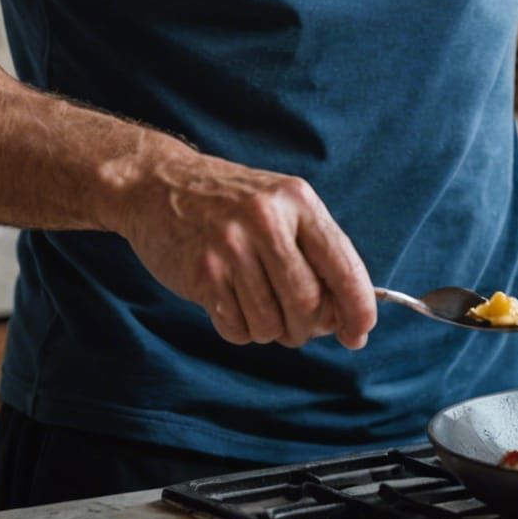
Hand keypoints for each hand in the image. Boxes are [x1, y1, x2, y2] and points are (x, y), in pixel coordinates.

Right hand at [117, 142, 376, 350]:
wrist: (159, 184)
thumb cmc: (230, 203)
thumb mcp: (280, 206)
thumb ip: (315, 253)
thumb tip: (345, 319)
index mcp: (297, 200)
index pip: (343, 266)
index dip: (358, 309)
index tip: (358, 334)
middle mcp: (267, 219)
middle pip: (308, 304)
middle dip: (307, 327)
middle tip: (295, 322)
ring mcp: (231, 245)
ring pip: (272, 324)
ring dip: (270, 329)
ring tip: (255, 303)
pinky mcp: (202, 272)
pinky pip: (237, 329)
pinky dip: (240, 329)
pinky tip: (230, 301)